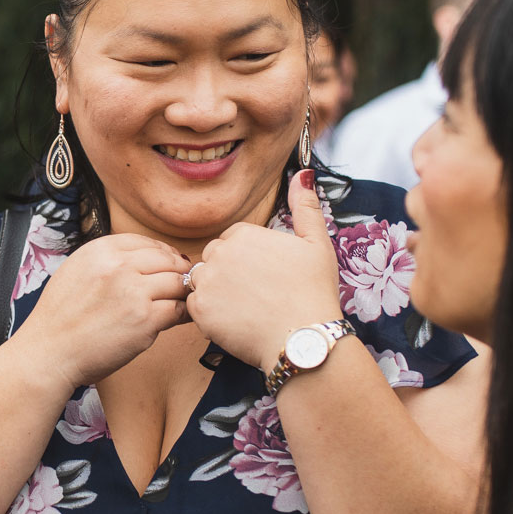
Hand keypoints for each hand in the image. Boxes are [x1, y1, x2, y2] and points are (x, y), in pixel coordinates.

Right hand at [14, 232, 191, 388]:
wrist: (49, 352)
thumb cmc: (60, 319)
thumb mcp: (76, 271)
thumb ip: (106, 261)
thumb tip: (140, 259)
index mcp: (100, 250)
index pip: (146, 242)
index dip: (162, 253)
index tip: (169, 264)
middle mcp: (118, 266)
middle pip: (167, 259)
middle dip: (178, 271)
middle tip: (183, 283)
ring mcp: (134, 291)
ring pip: (177, 282)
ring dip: (182, 292)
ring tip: (180, 301)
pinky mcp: (145, 319)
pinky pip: (178, 309)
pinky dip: (182, 313)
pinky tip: (178, 318)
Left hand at [187, 169, 344, 371]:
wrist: (303, 339)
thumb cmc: (313, 292)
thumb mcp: (317, 243)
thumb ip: (305, 206)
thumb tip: (302, 174)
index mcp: (243, 234)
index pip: (231, 241)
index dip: (248, 261)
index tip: (266, 278)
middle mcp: (220, 253)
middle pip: (213, 259)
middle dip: (228, 274)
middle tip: (256, 295)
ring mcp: (207, 282)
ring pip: (201, 281)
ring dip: (216, 293)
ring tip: (245, 309)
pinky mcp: (199, 310)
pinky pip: (194, 306)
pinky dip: (210, 315)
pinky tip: (235, 321)